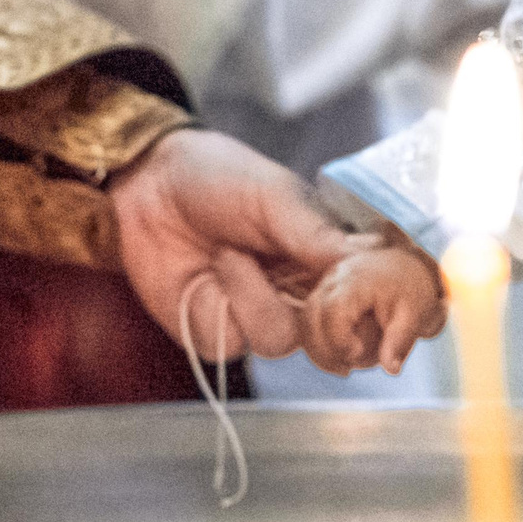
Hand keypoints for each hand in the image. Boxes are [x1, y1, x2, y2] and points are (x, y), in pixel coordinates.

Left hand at [111, 128, 365, 361]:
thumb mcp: (275, 197)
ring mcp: (262, 316)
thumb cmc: (217, 177)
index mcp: (327, 256)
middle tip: (294, 274)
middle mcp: (302, 292)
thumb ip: (319, 235)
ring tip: (228, 254)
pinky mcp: (220, 333)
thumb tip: (372, 259)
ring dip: (252, 296)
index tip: (361, 289)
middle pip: (336, 335)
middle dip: (316, 312)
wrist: (149, 186)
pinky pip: (236, 344)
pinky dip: (219, 307)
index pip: (371, 295)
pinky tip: (206, 275)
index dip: (374, 304)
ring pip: (283, 341)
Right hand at [303, 240, 447, 375]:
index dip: (339, 339)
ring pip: (304, 323)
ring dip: (319, 351)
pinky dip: (317, 345)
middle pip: (310, 319)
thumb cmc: (411, 293)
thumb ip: (398, 343)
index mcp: (356, 281)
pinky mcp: (321, 296)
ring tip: (344, 368)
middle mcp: (334, 280)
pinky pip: (307, 323)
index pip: (332, 312)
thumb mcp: (413, 317)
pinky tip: (339, 360)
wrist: (407, 270)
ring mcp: (324, 286)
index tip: (357, 353)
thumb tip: (391, 369)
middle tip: (348, 368)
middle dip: (326, 350)